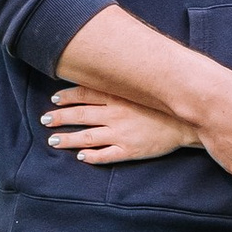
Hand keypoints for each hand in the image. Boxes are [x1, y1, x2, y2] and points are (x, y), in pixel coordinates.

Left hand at [42, 86, 196, 166]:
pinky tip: (81, 156)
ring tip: (54, 140)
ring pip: (87, 137)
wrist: (187, 121)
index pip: (85, 95)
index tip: (55, 99)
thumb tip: (104, 75)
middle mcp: (116, 115)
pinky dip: (91, 156)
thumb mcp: (142, 87)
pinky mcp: (130, 151)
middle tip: (45, 120)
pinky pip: (106, 155)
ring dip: (68, 139)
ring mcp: (121, 134)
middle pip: (80, 115)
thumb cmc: (164, 103)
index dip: (67, 97)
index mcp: (118, 97)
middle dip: (59, 118)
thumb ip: (123, 84)